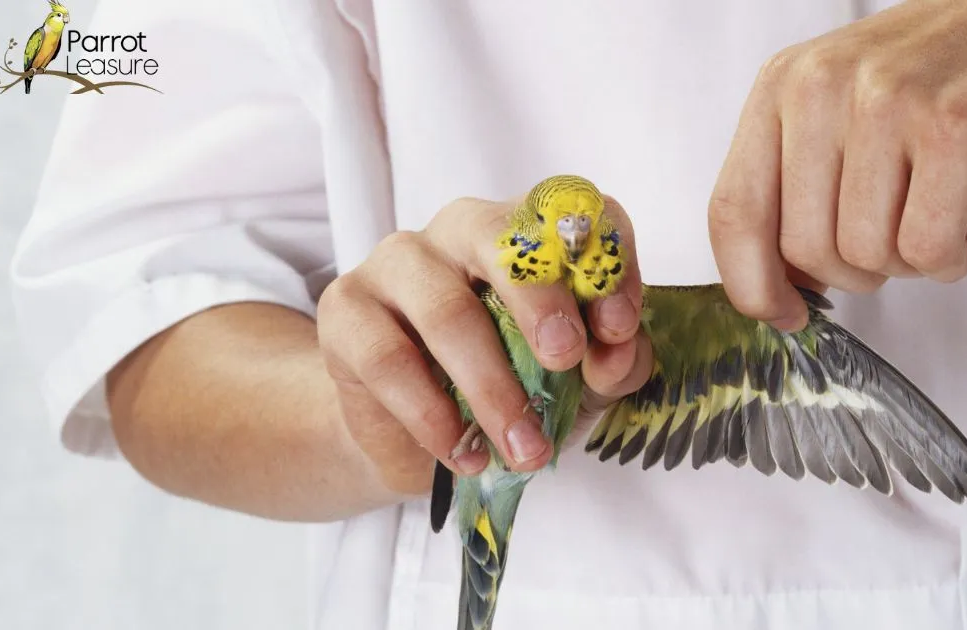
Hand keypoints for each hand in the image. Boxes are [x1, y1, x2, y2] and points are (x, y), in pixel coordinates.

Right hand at [316, 195, 650, 493]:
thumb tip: (619, 353)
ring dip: (492, 387)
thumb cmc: (508, 389)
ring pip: (446, 309)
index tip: (619, 329)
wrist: (417, 438)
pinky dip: (433, 415)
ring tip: (524, 448)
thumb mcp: (577, 383)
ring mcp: (398, 263)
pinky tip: (462, 452)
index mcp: (531, 233)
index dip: (604, 264)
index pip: (575, 215)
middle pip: (501, 237)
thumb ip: (612, 364)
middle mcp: (464, 230)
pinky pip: (389, 359)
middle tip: (564, 359)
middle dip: (540, 300)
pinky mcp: (347, 309)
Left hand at [708, 0, 966, 329]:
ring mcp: (888, 104)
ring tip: (937, 217)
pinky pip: (927, 249)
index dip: (753, 283)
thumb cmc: (940, 71)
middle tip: (895, 240)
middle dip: (854, 273)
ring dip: (908, 264)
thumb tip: (777, 287)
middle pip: (804, 249)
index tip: (785, 314)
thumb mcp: (841, 104)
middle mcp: (823, 87)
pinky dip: (950, 260)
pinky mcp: (957, 128)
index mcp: (782, 84)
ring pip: (866, 255)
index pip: (733, 210)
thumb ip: (797, 182)